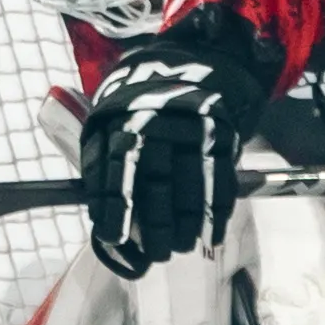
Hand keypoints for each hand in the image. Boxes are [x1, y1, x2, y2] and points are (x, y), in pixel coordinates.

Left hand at [81, 44, 262, 278]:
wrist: (182, 71)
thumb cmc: (134, 117)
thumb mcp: (107, 130)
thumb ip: (103, 174)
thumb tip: (106, 235)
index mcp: (117, 124)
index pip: (113, 173)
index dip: (115, 210)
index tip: (116, 240)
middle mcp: (153, 124)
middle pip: (155, 184)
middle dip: (156, 227)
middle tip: (158, 253)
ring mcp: (189, 128)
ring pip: (189, 186)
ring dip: (187, 225)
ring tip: (182, 247)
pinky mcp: (220, 134)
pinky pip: (221, 180)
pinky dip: (217, 213)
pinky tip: (212, 236)